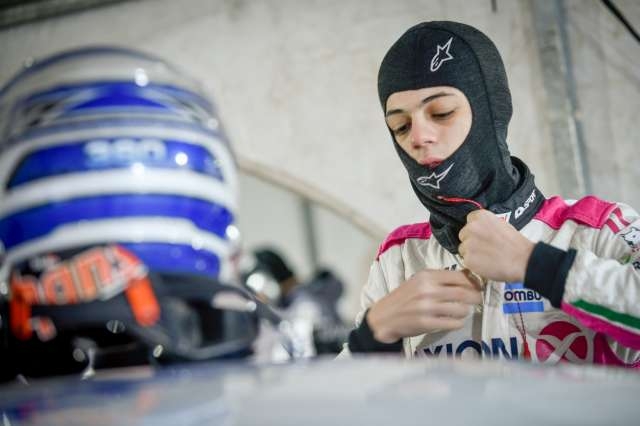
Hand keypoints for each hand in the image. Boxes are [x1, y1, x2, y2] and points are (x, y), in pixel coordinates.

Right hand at [367, 270, 481, 343]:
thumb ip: (440, 278)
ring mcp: (427, 307)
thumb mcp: (419, 281)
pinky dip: (458, 322)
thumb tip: (469, 276)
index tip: (478, 286)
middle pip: (464, 293)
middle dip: (476, 297)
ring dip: (466, 311)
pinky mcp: (426, 323)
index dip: (473, 282)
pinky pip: (454, 323)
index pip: (460, 277)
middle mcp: (427, 290)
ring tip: (463, 311)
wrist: (385, 316)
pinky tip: (454, 321)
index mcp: (427, 276)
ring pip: (461, 309)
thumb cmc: (405, 298)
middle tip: (478, 299)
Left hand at [458, 209, 534, 282]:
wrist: (522, 260)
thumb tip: (480, 230)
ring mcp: (468, 243)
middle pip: (463, 234)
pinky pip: (466, 261)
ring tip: (486, 256)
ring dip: (471, 253)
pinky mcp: (468, 258)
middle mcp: (471, 227)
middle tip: (484, 247)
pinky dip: (473, 263)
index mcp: (481, 216)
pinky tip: (485, 263)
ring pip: (463, 248)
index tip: (481, 235)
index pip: (469, 220)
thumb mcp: (501, 224)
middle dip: (471, 241)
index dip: (476, 229)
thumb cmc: (516, 244)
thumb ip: (487, 225)